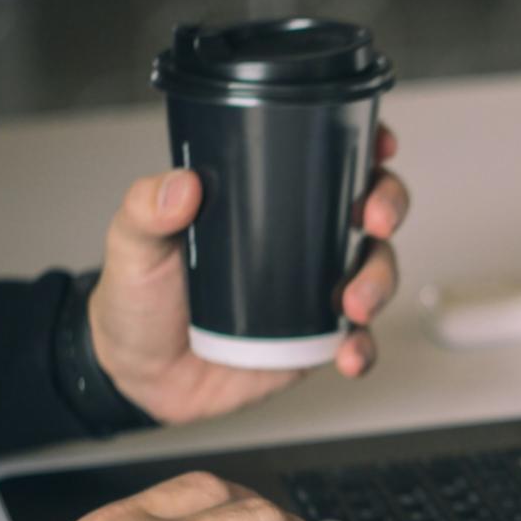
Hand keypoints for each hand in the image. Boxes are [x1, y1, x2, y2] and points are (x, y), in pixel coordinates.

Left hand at [89, 125, 409, 423]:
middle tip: (373, 220)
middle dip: (388, 206)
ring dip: (379, 282)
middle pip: (370, 208)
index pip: (326, 160)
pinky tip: (350, 354)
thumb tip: (182, 185)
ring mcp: (317, 289)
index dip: (364, 146)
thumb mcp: (132, 245)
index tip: (378, 144)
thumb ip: (145, 210)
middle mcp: (303, 239)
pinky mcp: (320, 340)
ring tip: (353, 305)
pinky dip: (364, 347)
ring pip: (377, 270)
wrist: (140, 376)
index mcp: (266, 201)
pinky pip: (360, 340)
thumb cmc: (140, 299)